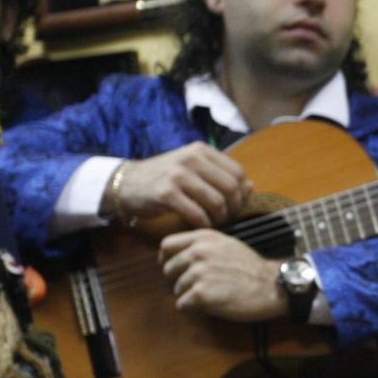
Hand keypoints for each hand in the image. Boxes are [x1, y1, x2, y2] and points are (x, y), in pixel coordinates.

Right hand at [118, 144, 253, 228]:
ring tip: (213, 223)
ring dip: (219, 219)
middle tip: (226, 218)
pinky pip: (197, 214)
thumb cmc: (165, 178)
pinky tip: (199, 226)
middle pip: (231, 188)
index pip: (238, 173)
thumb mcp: (194, 170)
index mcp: (202, 151)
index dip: (242, 193)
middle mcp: (192, 159)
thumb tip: (251, 186)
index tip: (235, 206)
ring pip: (216, 202)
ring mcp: (178, 175)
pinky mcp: (166, 194)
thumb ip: (221, 176)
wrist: (127, 183)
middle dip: (233, 208)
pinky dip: (203, 224)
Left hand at [159, 230, 284, 321]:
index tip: (176, 268)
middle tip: (200, 287)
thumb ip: (203, 245)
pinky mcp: (200, 294)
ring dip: (190, 296)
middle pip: (168, 270)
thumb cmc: (252, 269)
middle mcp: (198, 252)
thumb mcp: (228, 244)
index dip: (167, 258)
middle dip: (179, 281)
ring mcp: (198, 273)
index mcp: (204, 238)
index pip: (167, 245)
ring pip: (176, 290)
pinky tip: (213, 305)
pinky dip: (195, 309)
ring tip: (213, 295)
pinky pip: (182, 305)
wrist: (272, 286)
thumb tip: (180, 255)